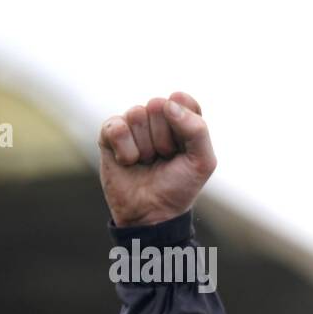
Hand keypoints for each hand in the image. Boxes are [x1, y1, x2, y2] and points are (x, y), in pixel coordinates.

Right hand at [98, 92, 216, 226]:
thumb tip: (168, 104)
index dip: (183, 123)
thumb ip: (197, 130)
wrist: (151, 213)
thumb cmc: (179, 187)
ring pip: (136, 114)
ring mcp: (132, 125)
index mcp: (182, 121)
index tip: (184, 147)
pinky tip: (128, 162)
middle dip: (163, 138)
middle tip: (164, 158)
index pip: (183, 100)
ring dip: (145, 147)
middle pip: (158, 105)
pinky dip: (125, 150)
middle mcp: (157, 119)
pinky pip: (116, 126)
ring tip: (146, 162)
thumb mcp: (202, 162)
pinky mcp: (110, 134)